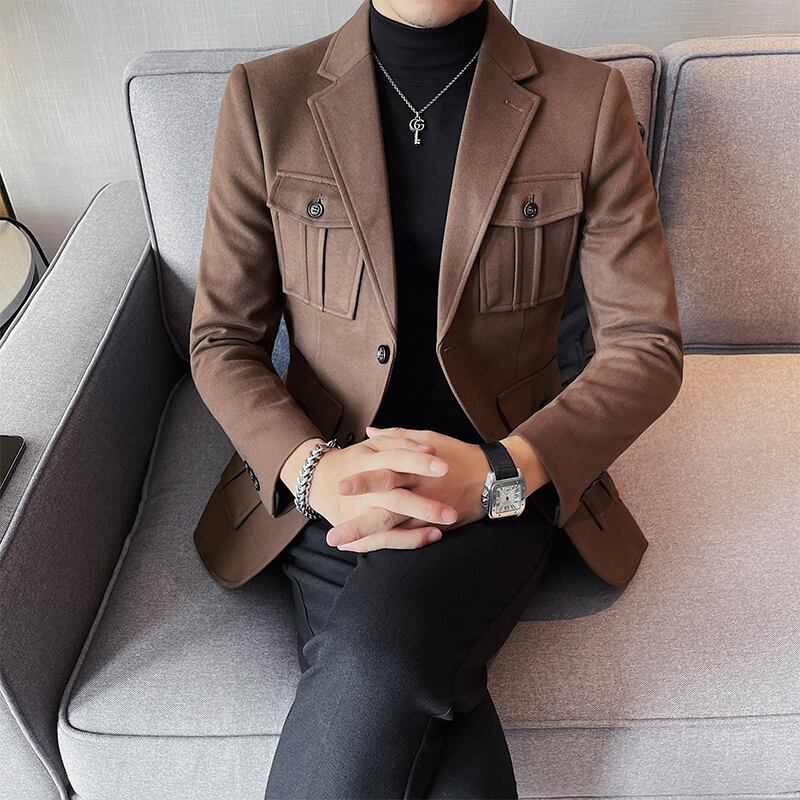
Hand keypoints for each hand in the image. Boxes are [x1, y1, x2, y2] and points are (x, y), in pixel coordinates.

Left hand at [326, 426, 489, 552]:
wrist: (492, 478)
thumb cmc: (457, 454)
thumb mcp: (429, 438)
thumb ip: (397, 436)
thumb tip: (369, 432)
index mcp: (417, 467)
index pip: (387, 473)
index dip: (364, 481)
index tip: (340, 486)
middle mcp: (421, 492)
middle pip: (387, 509)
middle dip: (359, 522)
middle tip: (333, 533)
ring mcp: (428, 513)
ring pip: (395, 529)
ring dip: (367, 539)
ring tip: (341, 545)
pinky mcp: (436, 526)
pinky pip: (409, 539)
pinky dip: (387, 544)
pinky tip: (363, 548)